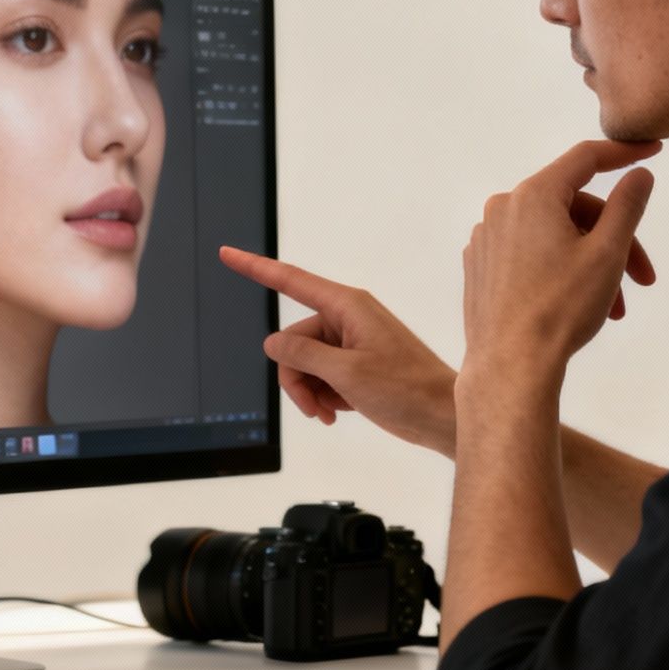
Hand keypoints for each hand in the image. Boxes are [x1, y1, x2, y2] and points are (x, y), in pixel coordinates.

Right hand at [219, 246, 459, 457]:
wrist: (441, 416)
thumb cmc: (406, 389)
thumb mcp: (346, 372)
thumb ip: (302, 354)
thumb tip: (272, 343)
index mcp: (347, 306)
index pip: (290, 280)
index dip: (254, 267)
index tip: (227, 253)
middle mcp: (346, 318)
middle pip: (293, 340)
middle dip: (295, 377)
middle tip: (313, 407)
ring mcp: (350, 342)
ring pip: (303, 362)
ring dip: (309, 391)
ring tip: (327, 413)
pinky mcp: (354, 364)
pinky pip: (320, 374)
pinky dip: (322, 396)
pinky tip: (336, 413)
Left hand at [462, 140, 659, 389]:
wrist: (509, 365)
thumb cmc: (560, 309)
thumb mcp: (607, 252)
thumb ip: (627, 205)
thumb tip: (639, 173)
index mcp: (533, 196)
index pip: (586, 159)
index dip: (624, 153)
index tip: (653, 151)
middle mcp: (503, 208)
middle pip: (573, 208)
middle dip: (614, 238)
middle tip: (643, 279)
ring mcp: (486, 239)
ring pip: (553, 236)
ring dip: (590, 262)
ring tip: (614, 306)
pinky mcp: (480, 267)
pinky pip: (529, 254)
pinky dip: (560, 270)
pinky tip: (577, 304)